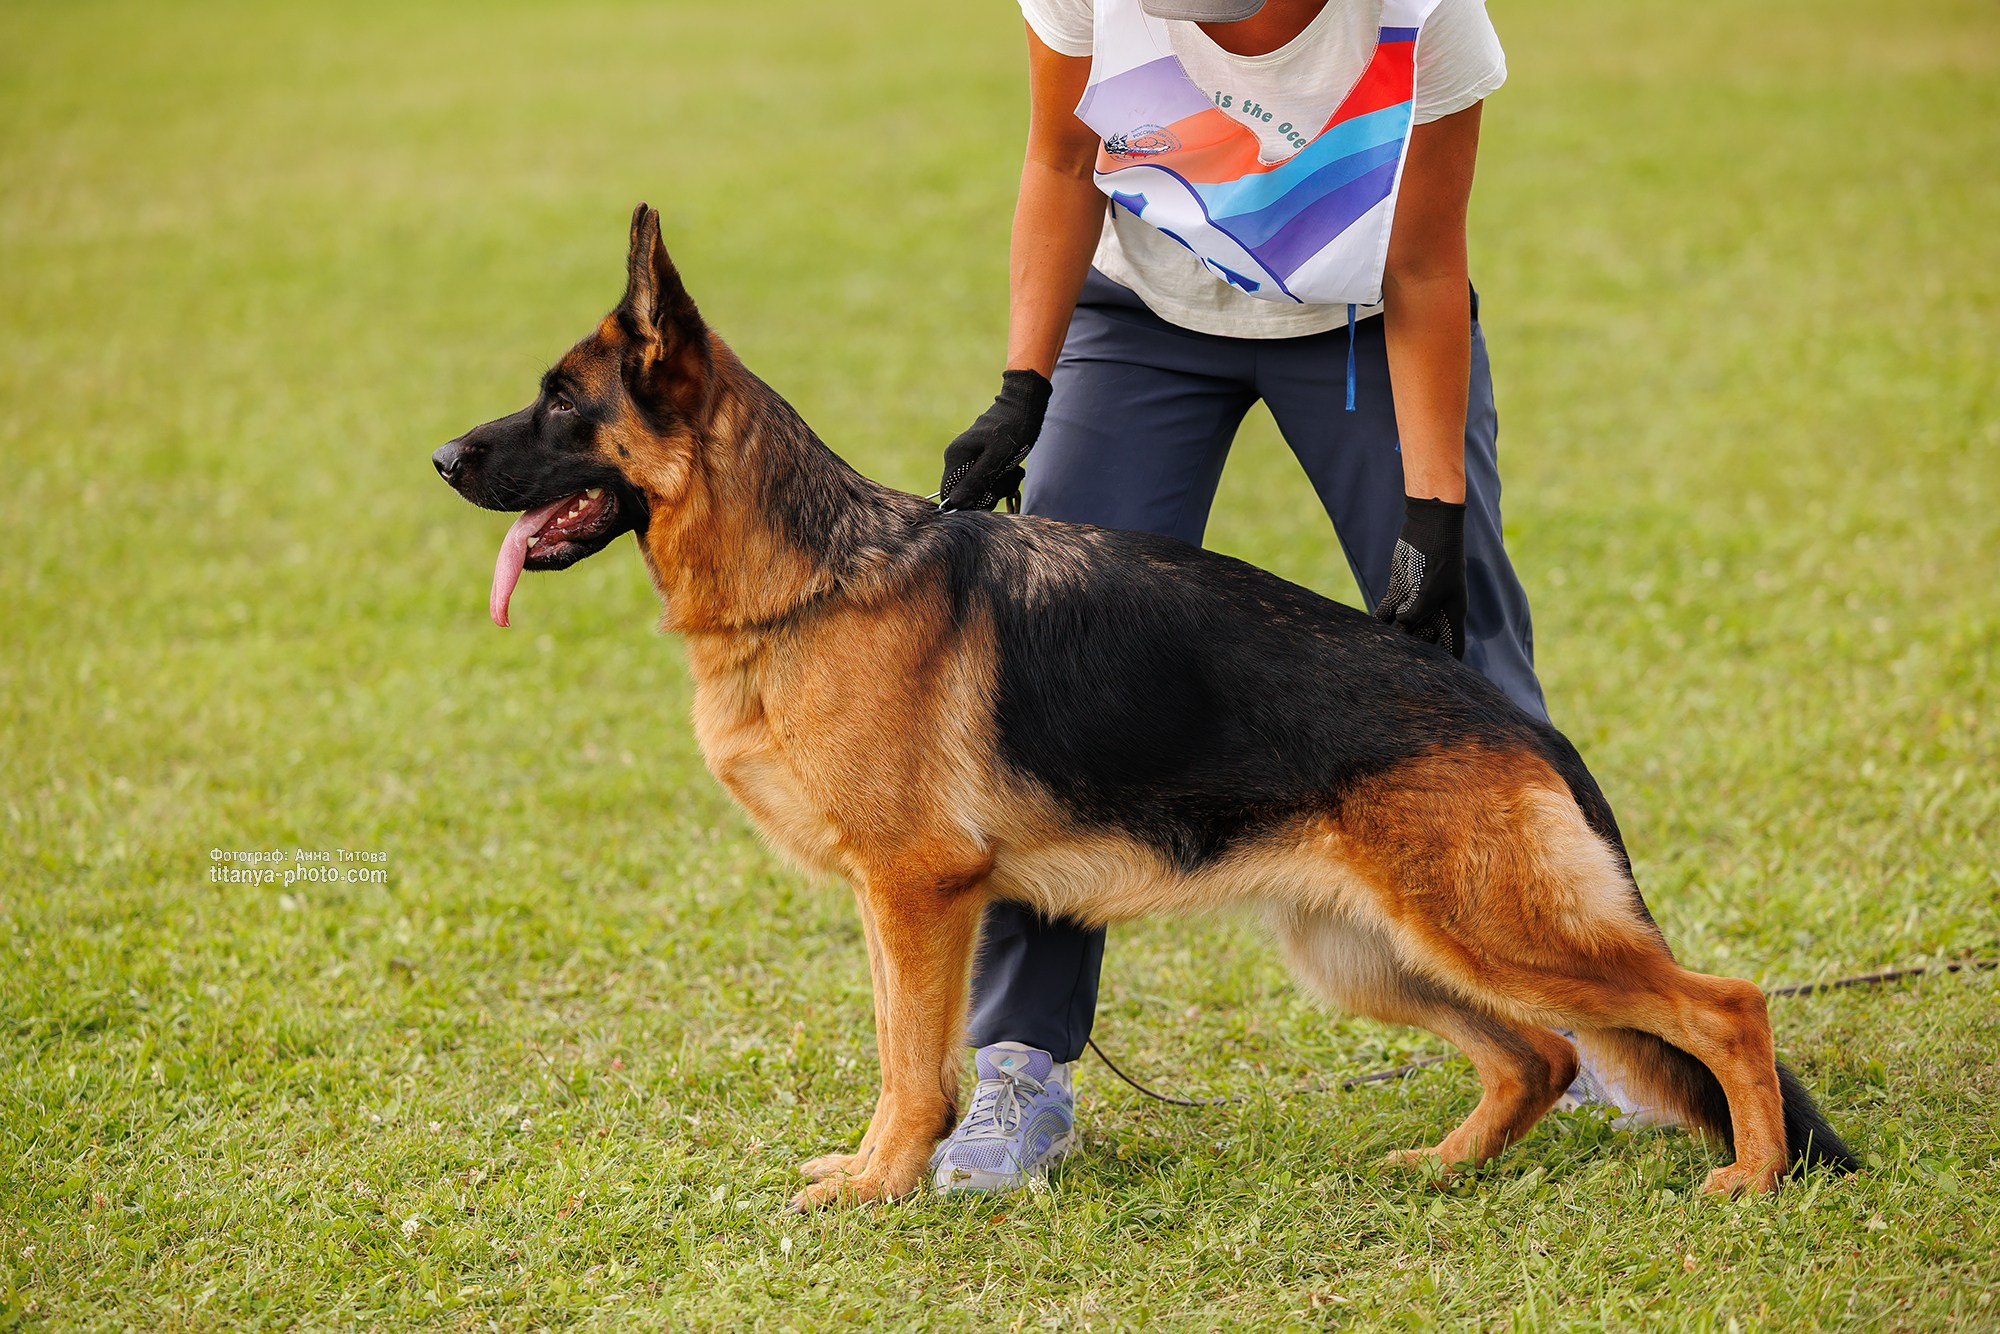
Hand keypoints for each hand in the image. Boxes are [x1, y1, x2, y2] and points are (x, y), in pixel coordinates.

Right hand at [938, 369, 1051, 511]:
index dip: (969, 502)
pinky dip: (1003, 478)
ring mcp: (969, 458)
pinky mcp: (980, 458)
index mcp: (955, 457)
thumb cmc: (1013, 428)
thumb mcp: (997, 457)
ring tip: (1013, 470)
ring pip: (981, 488)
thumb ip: (976, 480)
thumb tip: (955, 502)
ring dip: (1001, 485)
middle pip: (967, 493)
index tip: (990, 494)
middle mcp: (957, 458)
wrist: (1024, 404)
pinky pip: (988, 478)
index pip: (949, 494)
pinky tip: (1013, 468)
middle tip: (1007, 477)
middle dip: (990, 492)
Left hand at [1374, 496, 1467, 658]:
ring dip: (1393, 638)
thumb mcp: (1429, 592)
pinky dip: (1379, 621)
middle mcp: (1435, 611)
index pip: (1453, 646)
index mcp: (1452, 614)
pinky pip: (1388, 611)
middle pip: (1425, 640)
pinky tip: (1369, 633)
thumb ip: (1415, 615)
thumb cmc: (1438, 559)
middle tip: (1397, 673)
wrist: (1429, 528)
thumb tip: (1400, 626)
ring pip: (1404, 628)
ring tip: (1378, 657)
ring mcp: (1417, 601)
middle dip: (1413, 654)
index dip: (1449, 665)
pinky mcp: (1400, 590)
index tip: (1442, 685)